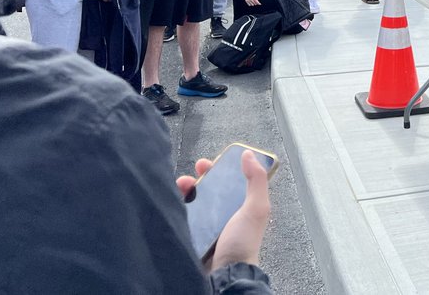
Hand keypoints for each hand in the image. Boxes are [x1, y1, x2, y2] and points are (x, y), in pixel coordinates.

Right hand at [176, 151, 271, 270]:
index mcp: (241, 207)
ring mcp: (208, 227)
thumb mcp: (256, 208)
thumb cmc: (243, 243)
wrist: (224, 275)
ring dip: (185, 192)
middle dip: (198, 179)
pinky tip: (172, 203)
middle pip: (208, 190)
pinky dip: (177, 209)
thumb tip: (249, 154)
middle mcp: (225, 215)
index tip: (207, 163)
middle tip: (190, 176)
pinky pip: (183, 218)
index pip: (228, 182)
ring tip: (179, 187)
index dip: (218, 170)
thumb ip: (256, 180)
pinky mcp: (194, 236)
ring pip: (194, 203)